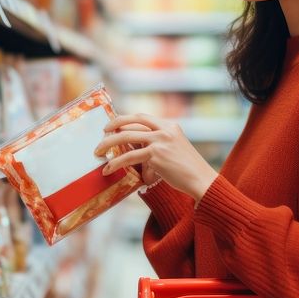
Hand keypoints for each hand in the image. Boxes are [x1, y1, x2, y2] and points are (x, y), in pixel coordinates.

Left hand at [95, 113, 217, 201]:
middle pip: (132, 122)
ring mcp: (160, 141)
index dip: (125, 119)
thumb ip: (159, 143)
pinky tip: (108, 169)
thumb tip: (135, 147)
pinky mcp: (156, 155)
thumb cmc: (187, 169)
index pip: (142, 117)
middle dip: (113, 127)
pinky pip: (129, 156)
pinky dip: (116, 163)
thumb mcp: (175, 148)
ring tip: (97, 152)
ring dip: (108, 144)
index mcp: (170, 125)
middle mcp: (165, 130)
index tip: (113, 125)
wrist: (201, 180)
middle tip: (102, 134)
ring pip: (126, 137)